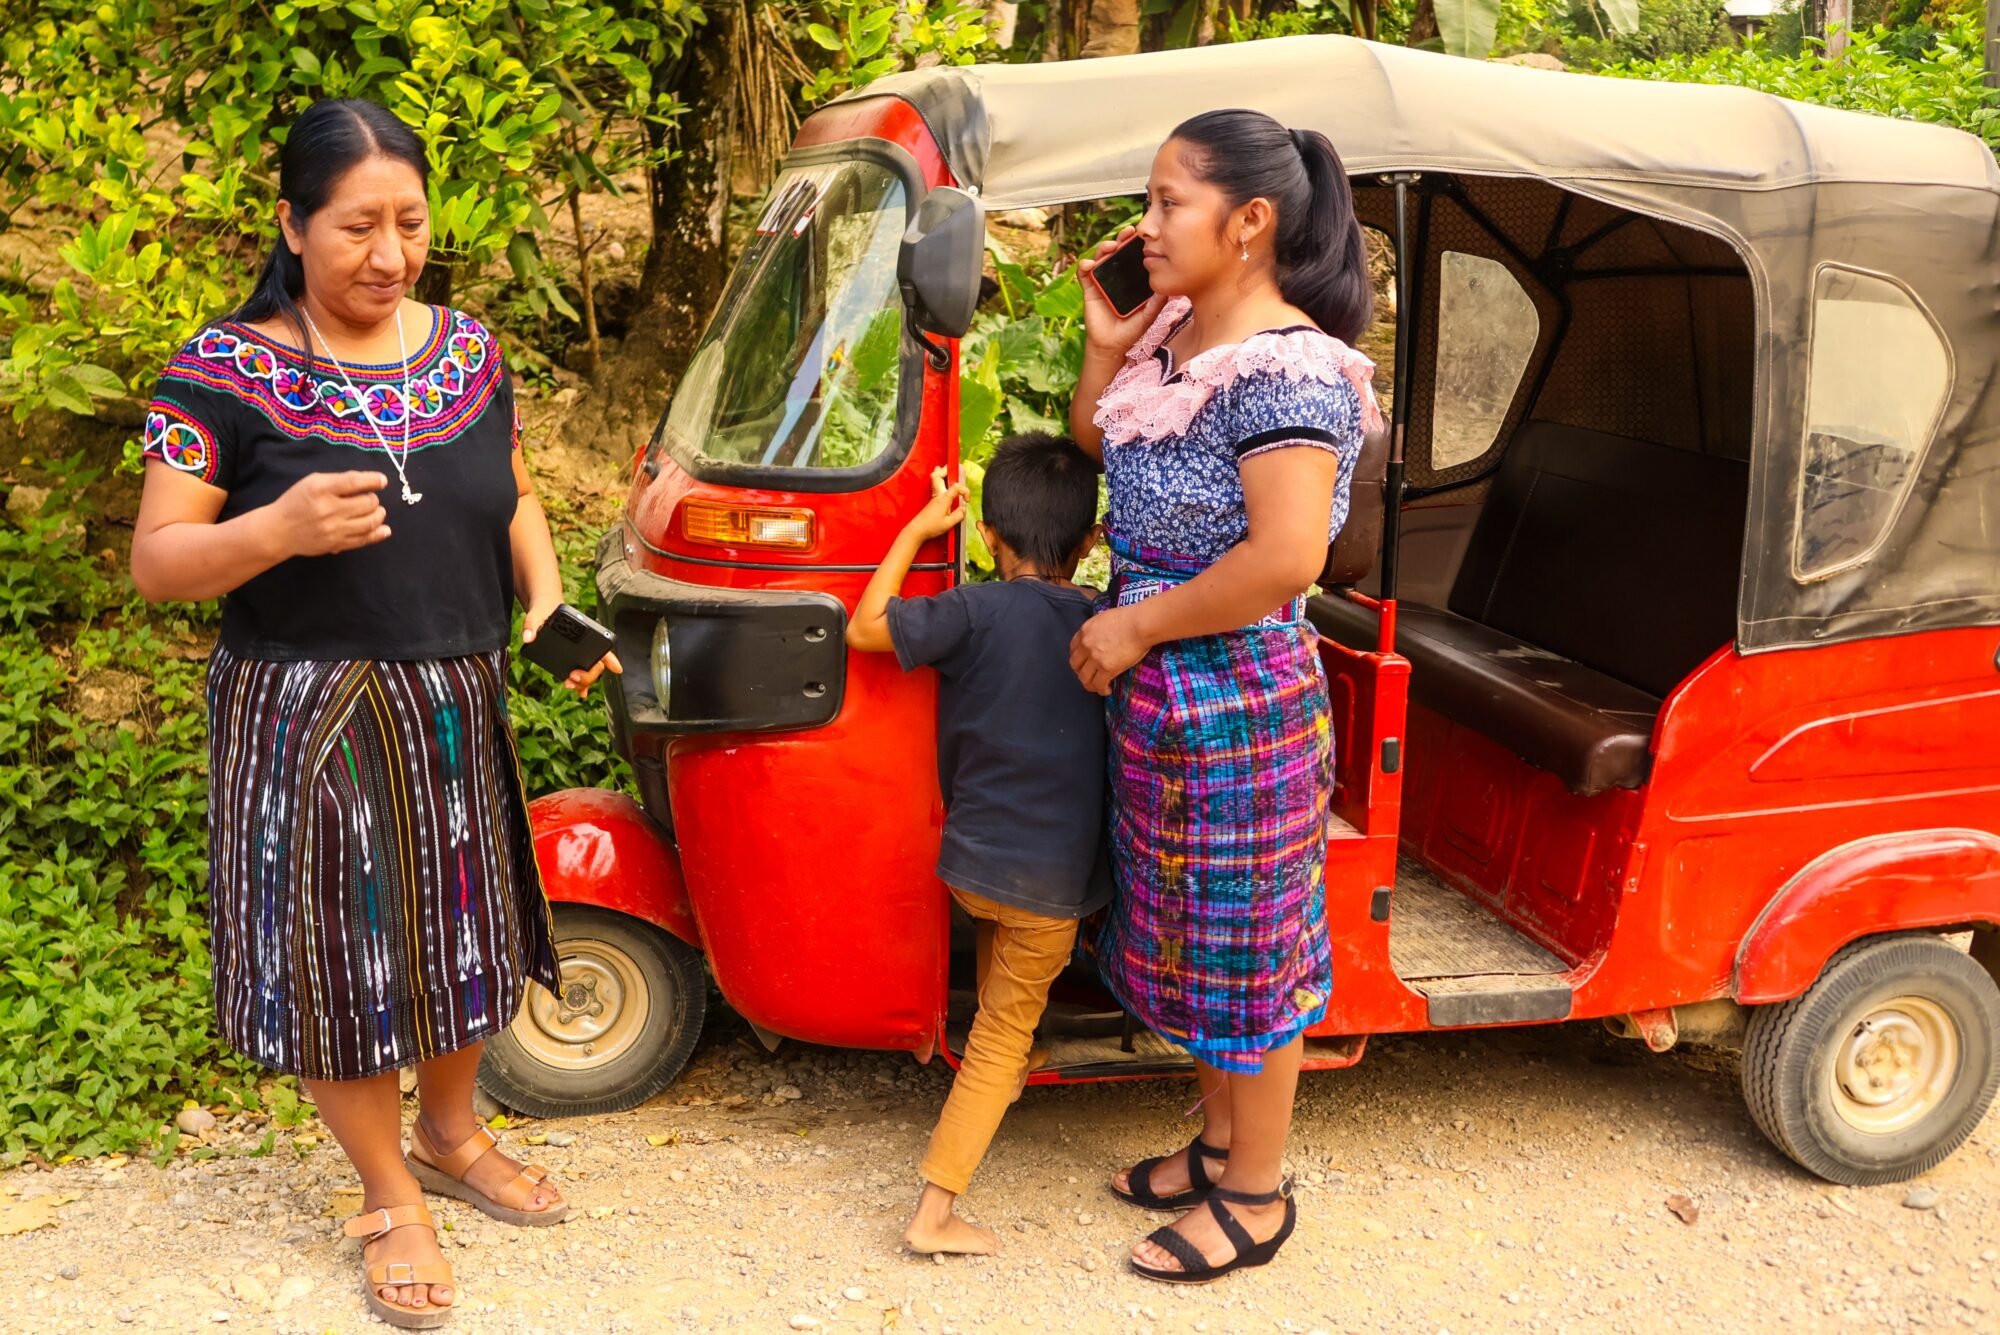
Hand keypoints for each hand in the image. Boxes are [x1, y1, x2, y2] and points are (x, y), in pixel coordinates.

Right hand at [271, 470, 390, 556]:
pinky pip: (364, 539)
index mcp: (321, 489)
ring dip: (378, 515)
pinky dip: (378, 533)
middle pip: (367, 503)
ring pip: (370, 522)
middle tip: (370, 499)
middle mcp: (328, 509)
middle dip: (373, 499)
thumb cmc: (297, 501)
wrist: (279, 530)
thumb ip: (340, 480)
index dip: (373, 480)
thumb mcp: (313, 482)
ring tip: (376, 511)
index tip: (382, 481)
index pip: (354, 482)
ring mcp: (333, 529)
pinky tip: (384, 529)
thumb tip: (370, 481)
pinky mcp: (337, 544)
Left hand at [524, 600, 624, 699]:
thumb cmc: (544, 610)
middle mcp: (584, 644)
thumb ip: (531, 626)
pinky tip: (580, 693)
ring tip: (571, 687)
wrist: (542, 611)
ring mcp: (578, 653)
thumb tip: (528, 638)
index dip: (611, 658)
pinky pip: (580, 674)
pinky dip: (581, 685)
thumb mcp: (535, 616)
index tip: (617, 669)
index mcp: (582, 631)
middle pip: (596, 665)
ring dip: (584, 683)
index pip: (602, 644)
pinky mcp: (570, 659)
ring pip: (589, 672)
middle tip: (573, 677)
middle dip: (588, 675)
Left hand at [903, 466, 968, 540]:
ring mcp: (933, 497)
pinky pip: (935, 486)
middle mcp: (937, 496)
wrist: (916, 530)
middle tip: (954, 467)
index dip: (965, 491)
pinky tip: (942, 480)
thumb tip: (963, 508)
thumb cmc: (931, 527)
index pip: (956, 487)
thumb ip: (958, 515)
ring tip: (945, 468)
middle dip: (946, 469)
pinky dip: (940, 480)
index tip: (967, 500)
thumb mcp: (949, 524)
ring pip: (935, 479)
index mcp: (943, 499)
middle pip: (937, 476)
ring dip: (941, 473)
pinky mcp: (932, 501)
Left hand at [1069, 605, 1151, 695]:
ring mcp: (1095, 657)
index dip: (1078, 658)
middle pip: (1075, 664)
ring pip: (1084, 677)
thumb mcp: (1105, 618)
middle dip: (1080, 672)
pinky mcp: (1107, 668)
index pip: (1073, 648)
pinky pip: (1098, 684)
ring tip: (1097, 687)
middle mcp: (1086, 644)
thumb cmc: (1130, 618)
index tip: (1083, 663)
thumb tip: (1102, 637)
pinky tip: (1107, 691)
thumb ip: (1098, 629)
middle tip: (1089, 676)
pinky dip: (1101, 690)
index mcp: (1085, 630)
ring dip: (1089, 684)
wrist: (1140, 625)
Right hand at [1078, 228, 1167, 362]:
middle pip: (1118, 252)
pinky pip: (1084, 274)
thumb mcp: (1149, 315)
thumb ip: (1158, 301)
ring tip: (1110, 247)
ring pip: (1101, 258)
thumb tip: (1168, 286)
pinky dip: (1084, 265)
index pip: (1134, 257)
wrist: (1112, 345)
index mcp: (1131, 279)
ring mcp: (1102, 281)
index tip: (1144, 236)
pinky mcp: (1089, 289)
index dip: (1137, 245)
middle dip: (1121, 239)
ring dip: (1104, 248)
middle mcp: (1116, 276)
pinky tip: (1089, 264)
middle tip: (1128, 233)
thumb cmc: (1131, 330)